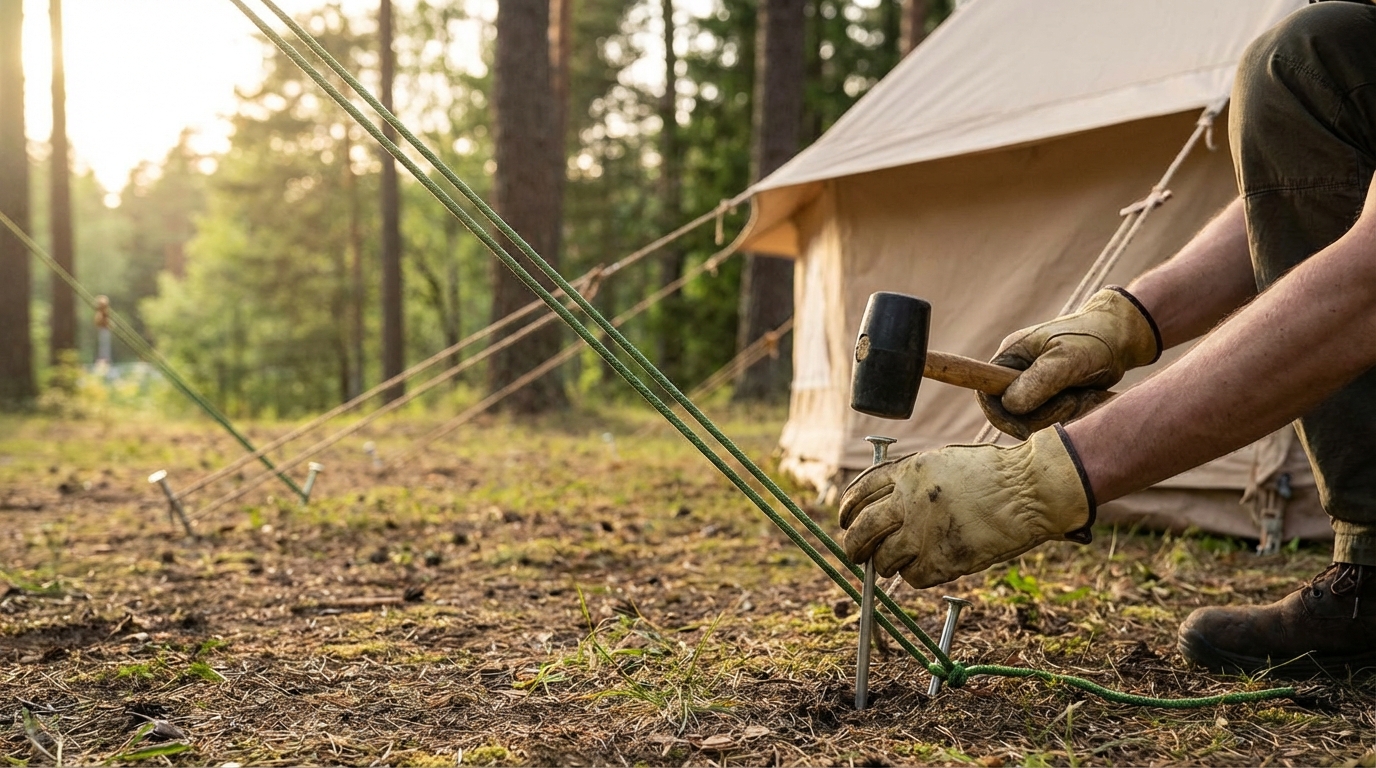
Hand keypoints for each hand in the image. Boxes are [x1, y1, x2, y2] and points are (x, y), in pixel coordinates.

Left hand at [838, 427, 1093, 588]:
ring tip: (899, 560)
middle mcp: (908, 501)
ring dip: (886, 563)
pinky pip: (912, 577)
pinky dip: (916, 575)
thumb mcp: (943, 461)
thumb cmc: (993, 475)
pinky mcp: (941, 560)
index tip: (847, 521)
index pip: (858, 493)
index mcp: (907, 471)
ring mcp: (923, 532)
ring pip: (883, 559)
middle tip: (856, 554)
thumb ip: (910, 479)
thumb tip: (883, 506)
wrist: (1029, 490)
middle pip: (861, 530)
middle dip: (854, 546)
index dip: (848, 511)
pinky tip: (930, 565)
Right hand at [978, 287, 1158, 437]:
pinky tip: (1082, 401)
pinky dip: (1066, 416)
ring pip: (1031, 421)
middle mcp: (1016, 373)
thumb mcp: (1066, 359)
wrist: (1121, 339)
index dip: (998, 414)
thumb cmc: (1093, 340)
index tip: (1023, 425)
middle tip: (1068, 402)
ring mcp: (1032, 387)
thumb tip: (1010, 406)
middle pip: (1009, 414)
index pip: (985, 393)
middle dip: (1038, 416)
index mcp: (1010, 357)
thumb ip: (1037, 382)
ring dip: (1057, 415)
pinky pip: (1049, 421)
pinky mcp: (1049, 399)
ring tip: (1078, 395)